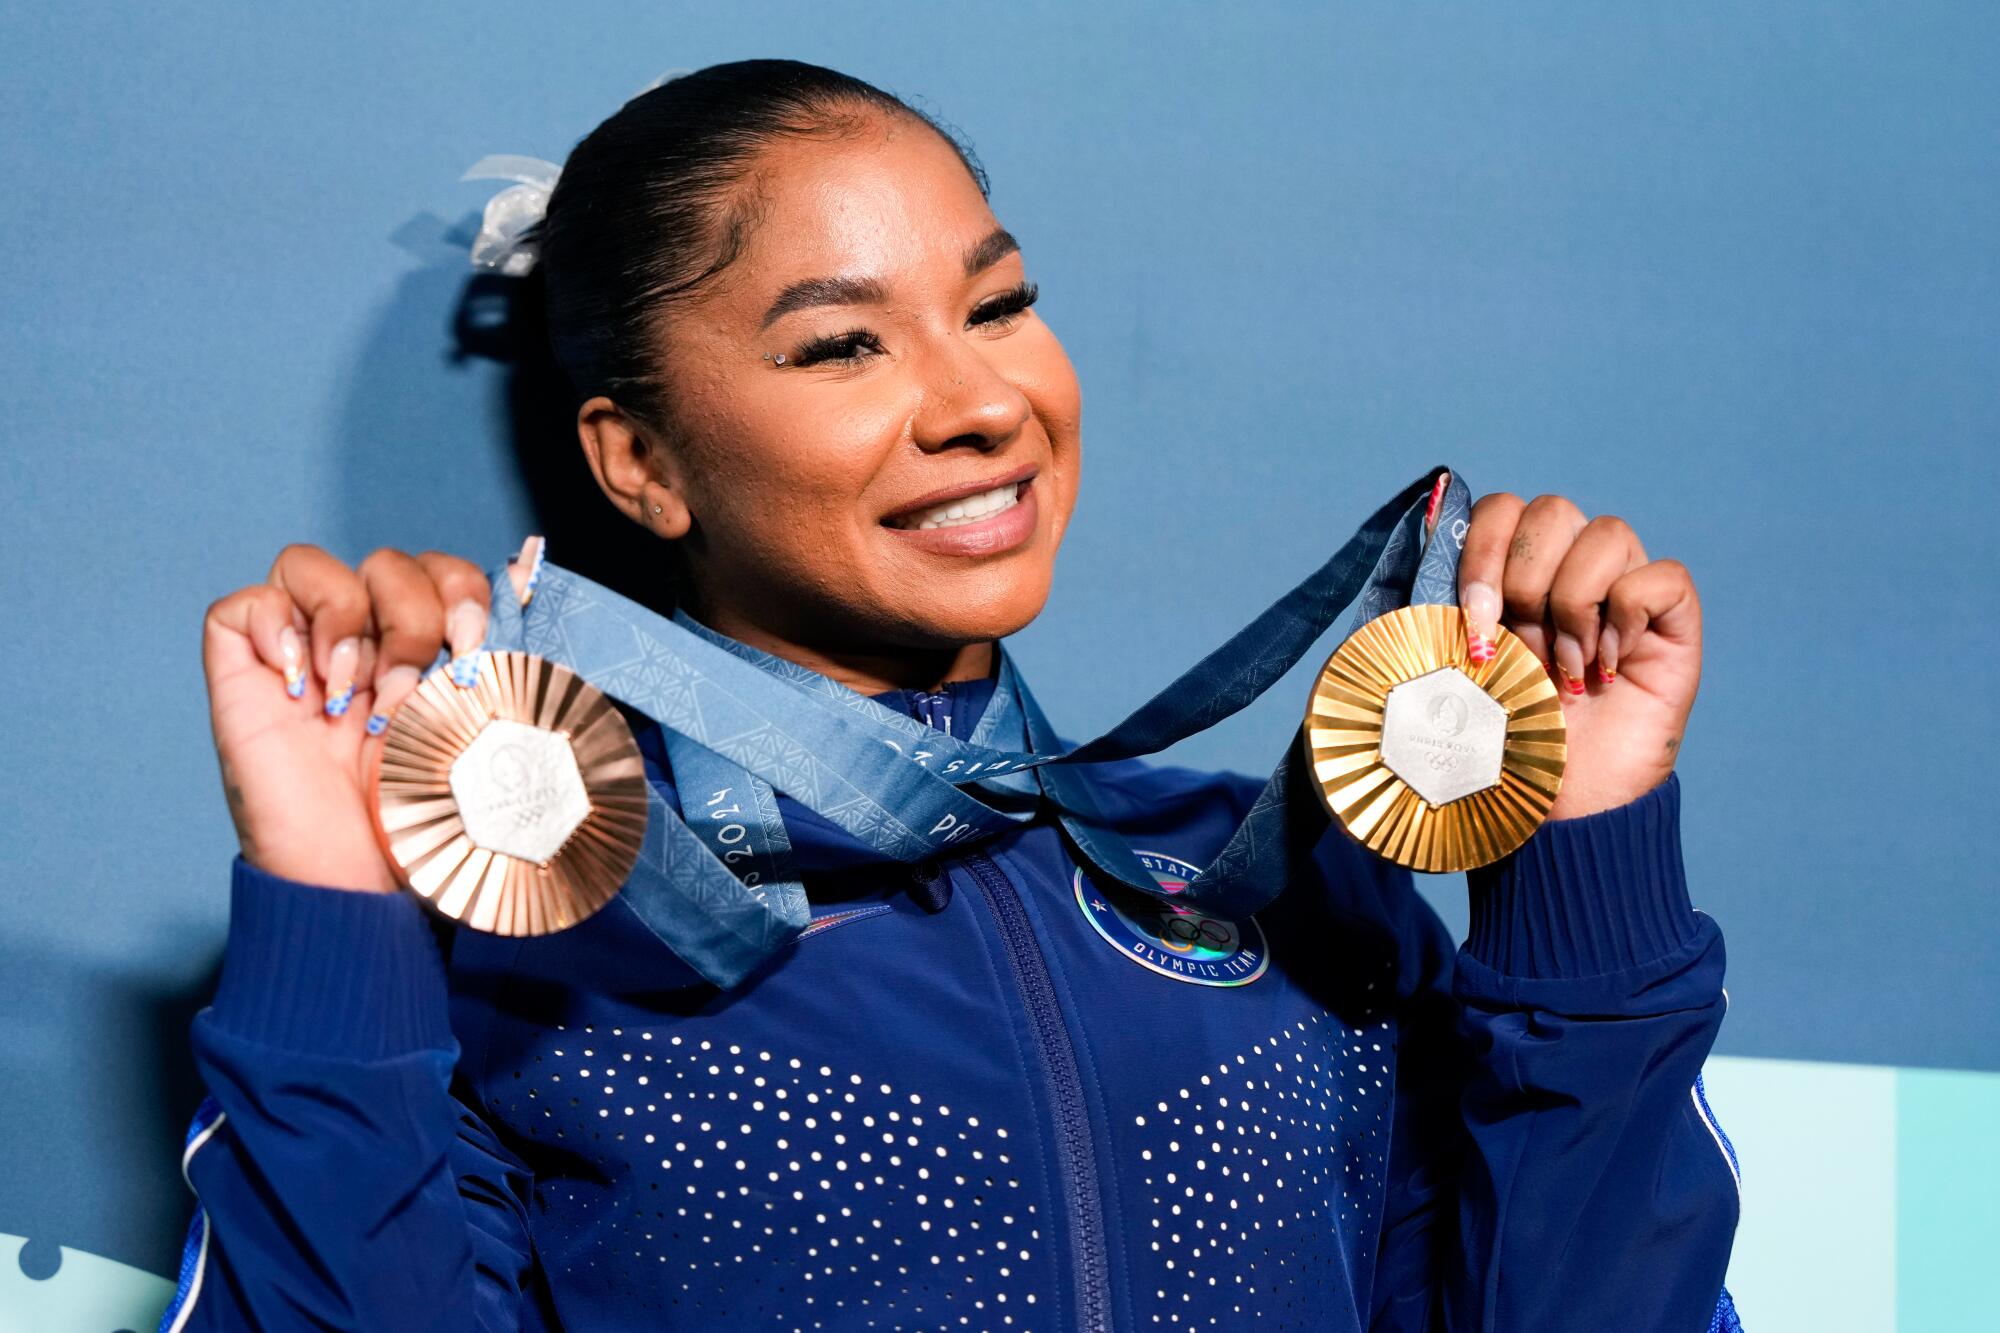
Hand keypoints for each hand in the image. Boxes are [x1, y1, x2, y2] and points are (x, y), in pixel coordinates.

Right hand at [201, 536, 540, 891]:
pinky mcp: (241, 674)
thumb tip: (528, 564)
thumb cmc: (421, 814)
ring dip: (344, 620)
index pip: (441, 571)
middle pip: (386, 564)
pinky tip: (301, 687)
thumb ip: (499, 650)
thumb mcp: (477, 723)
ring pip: (310, 565)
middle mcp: (362, 643)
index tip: (473, 648)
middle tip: (407, 691)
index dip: (462, 591)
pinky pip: (243, 604)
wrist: (362, 875)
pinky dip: (274, 628)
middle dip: (411, 617)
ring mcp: (299, 654)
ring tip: (351, 695)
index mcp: (423, 650)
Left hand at [1457, 495, 1700, 820]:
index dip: (1482, 553)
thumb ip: (1433, 607)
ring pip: (1608, 533)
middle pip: (1553, 510)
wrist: (1557, 805)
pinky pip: (1661, 575)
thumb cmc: (1502, 739)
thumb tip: (1416, 535)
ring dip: (1574, 607)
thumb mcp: (1450, 669)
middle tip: (1524, 653)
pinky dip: (1628, 617)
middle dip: (1526, 584)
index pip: (1500, 508)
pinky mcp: (1674, 620)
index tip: (1475, 623)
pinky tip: (1609, 669)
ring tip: (1567, 671)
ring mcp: (1626, 589)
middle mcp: (1572, 567)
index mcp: (1515, 570)